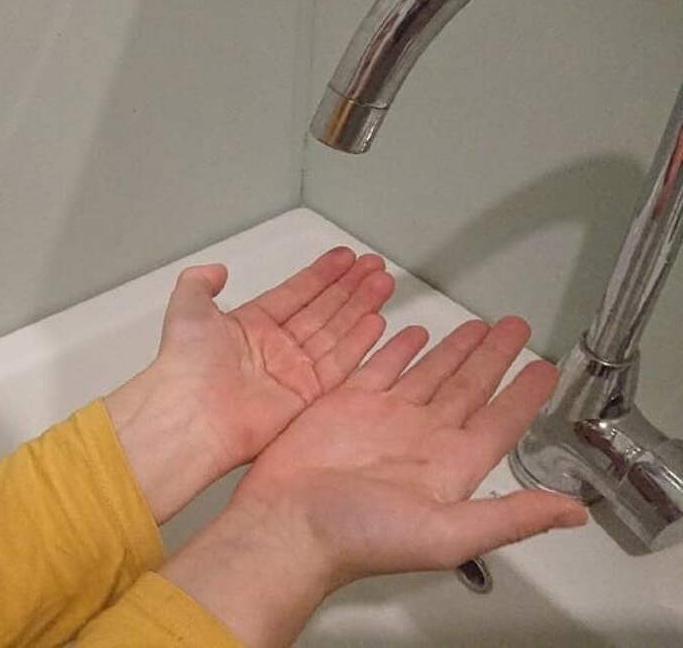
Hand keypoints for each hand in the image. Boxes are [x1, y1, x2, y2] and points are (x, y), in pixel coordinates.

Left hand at [106, 247, 394, 521]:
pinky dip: (359, 343)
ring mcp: (293, 373)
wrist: (191, 412)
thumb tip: (216, 270)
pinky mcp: (307, 397)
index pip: (295, 294)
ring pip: (336, 332)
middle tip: (375, 265)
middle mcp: (275, 349)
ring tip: (384, 282)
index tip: (345, 257)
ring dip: (361, 307)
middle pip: (322, 311)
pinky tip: (377, 321)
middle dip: (350, 287)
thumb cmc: (185, 362)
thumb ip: (200, 283)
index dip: (321, 275)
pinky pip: (340, 365)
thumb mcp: (187, 308)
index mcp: (250, 327)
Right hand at [162, 317, 587, 646]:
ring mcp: (385, 417)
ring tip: (477, 326)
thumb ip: (511, 517)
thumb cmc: (359, 535)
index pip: (499, 421)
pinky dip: (400, 349)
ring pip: (430, 372)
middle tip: (513, 327)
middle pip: (469, 387)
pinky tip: (415, 333)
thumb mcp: (446, 533)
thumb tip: (574, 512)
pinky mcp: (348, 402)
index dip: (524, 395)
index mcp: (450, 466)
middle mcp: (422, 438)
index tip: (545, 368)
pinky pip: (382, 367)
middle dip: (493, 357)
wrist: (287, 522)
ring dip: (454, 349)